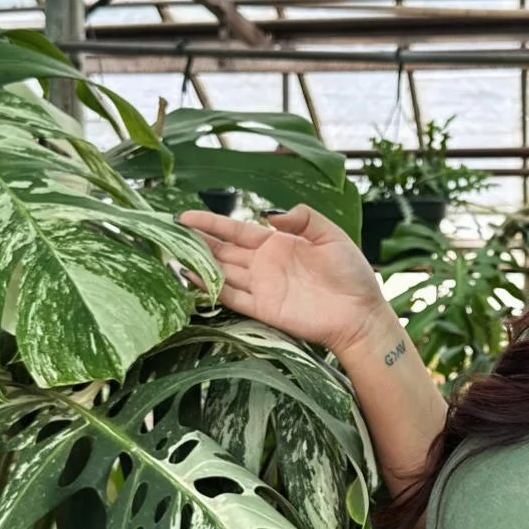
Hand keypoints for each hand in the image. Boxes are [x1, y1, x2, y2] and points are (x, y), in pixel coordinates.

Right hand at [178, 203, 387, 356]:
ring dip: (198, 265)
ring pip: (221, 273)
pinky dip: (210, 290)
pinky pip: (230, 298)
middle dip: (196, 243)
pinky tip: (190, 279)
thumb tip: (269, 215)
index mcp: (277, 243)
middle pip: (222, 251)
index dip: (210, 223)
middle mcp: (263, 264)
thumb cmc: (352, 274)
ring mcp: (261, 287)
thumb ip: (303, 218)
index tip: (184, 217)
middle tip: (169, 235)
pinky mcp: (263, 309)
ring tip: (171, 255)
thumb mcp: (331, 236)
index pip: (236, 230)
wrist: (360, 314)